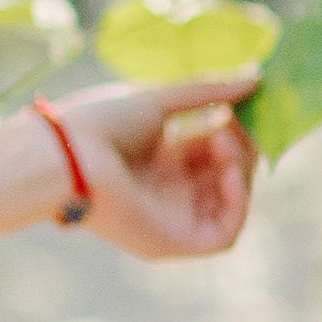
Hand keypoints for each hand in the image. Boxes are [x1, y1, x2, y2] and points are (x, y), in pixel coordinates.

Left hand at [57, 75, 259, 258]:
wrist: (65, 154)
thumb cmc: (100, 123)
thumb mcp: (159, 101)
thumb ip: (206, 93)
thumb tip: (256, 78)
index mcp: (158, 159)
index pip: (212, 149)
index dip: (233, 128)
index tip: (240, 105)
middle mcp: (166, 192)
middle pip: (224, 175)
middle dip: (239, 147)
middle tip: (232, 123)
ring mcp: (169, 220)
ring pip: (229, 203)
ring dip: (239, 170)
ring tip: (222, 140)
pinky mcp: (170, 243)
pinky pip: (222, 235)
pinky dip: (238, 205)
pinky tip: (230, 173)